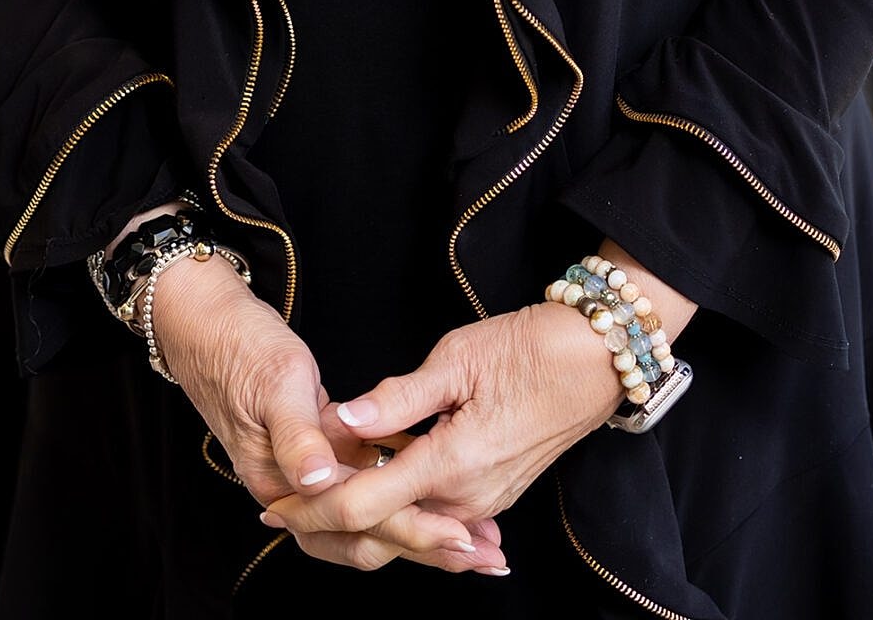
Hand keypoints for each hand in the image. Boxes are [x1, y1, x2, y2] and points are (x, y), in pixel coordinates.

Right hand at [147, 257, 504, 574]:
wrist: (206, 324)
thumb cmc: (240, 347)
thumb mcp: (274, 383)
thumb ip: (298, 435)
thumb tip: (319, 479)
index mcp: (281, 482)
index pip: (355, 522)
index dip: (408, 529)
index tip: (456, 537)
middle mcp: (297, 491)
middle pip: (367, 537)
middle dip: (426, 547)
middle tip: (483, 555)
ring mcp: (310, 474)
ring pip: (372, 520)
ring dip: (422, 531)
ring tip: (476, 541)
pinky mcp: (322, 454)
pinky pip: (368, 488)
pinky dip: (405, 497)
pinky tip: (442, 496)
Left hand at [263, 261, 698, 569]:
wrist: (598, 358)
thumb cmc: (531, 347)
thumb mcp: (457, 358)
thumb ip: (396, 399)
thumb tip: (342, 422)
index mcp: (452, 464)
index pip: (365, 504)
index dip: (314, 510)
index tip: (273, 506)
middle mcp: (468, 496)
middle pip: (384, 526)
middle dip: (328, 521)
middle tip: (280, 511)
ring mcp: (487, 499)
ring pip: (410, 522)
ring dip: (363, 513)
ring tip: (314, 501)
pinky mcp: (497, 491)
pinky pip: (437, 513)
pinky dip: (399, 507)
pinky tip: (373, 493)